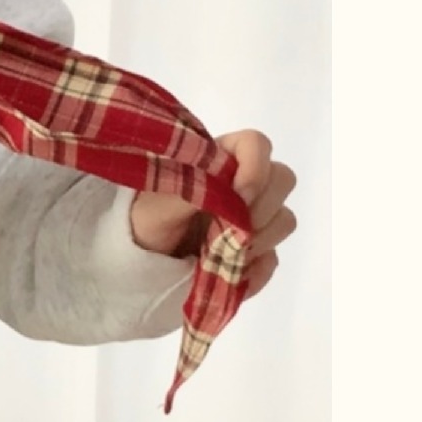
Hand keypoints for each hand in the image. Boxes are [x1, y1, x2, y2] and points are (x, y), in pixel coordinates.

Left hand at [129, 129, 297, 299]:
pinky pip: (272, 260)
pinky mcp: (255, 252)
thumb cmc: (142, 224)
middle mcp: (242, 184)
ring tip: (221, 256)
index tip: (239, 196)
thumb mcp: (156, 207)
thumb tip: (227, 187)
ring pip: (284, 220)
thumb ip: (191, 190)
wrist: (137, 264)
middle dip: (260, 209)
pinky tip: (230, 277)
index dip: (257, 168)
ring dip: (258, 242)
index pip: (257, 144)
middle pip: (283, 180)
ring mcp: (253, 218)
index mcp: (219, 160)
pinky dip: (255, 272)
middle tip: (229, 231)